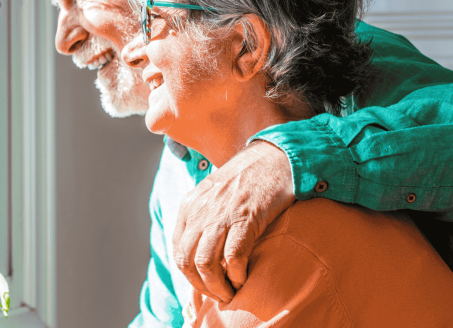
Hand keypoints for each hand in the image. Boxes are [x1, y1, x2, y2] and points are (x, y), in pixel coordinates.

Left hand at [172, 140, 295, 302]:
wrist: (274, 158)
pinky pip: (233, 257)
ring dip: (218, 286)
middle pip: (187, 262)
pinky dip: (237, 275)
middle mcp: (200, 211)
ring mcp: (222, 214)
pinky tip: (245, 278)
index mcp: (189, 206)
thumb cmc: (248, 180)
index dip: (190, 276)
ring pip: (206, 264)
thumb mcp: (214, 195)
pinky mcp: (246, 218)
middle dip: (202, 286)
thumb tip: (201, 253)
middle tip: (220, 295)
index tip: (206, 286)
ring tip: (232, 292)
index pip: (178, 252)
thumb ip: (203, 218)